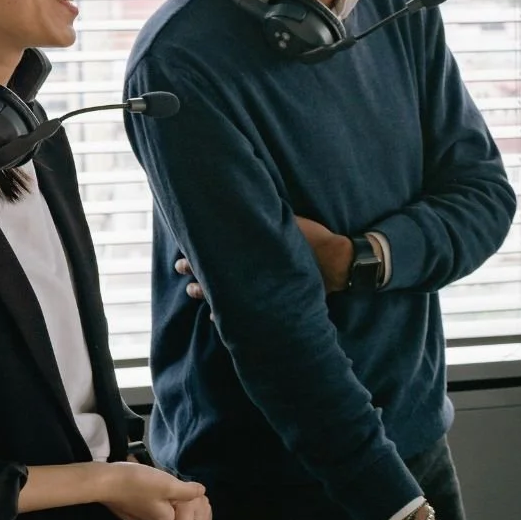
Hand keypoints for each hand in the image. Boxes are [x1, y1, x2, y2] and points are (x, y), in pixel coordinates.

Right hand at [100, 461, 206, 519]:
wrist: (105, 482)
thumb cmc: (136, 483)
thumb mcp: (168, 485)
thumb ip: (187, 491)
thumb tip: (201, 492)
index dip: (197, 512)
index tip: (202, 500)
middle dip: (189, 512)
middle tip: (197, 500)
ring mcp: (143, 518)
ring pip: (166, 515)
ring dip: (176, 506)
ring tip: (184, 497)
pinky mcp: (134, 510)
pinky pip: (154, 510)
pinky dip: (164, 503)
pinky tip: (165, 495)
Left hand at [177, 215, 352, 299]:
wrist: (341, 263)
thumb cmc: (314, 239)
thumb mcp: (288, 222)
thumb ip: (264, 216)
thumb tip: (240, 202)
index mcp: (254, 254)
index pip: (216, 257)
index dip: (196, 255)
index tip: (182, 254)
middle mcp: (254, 276)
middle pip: (215, 276)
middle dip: (196, 271)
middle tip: (179, 266)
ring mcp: (263, 292)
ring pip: (225, 296)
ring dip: (206, 293)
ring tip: (191, 291)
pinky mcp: (273, 302)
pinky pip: (244, 313)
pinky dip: (227, 315)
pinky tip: (215, 318)